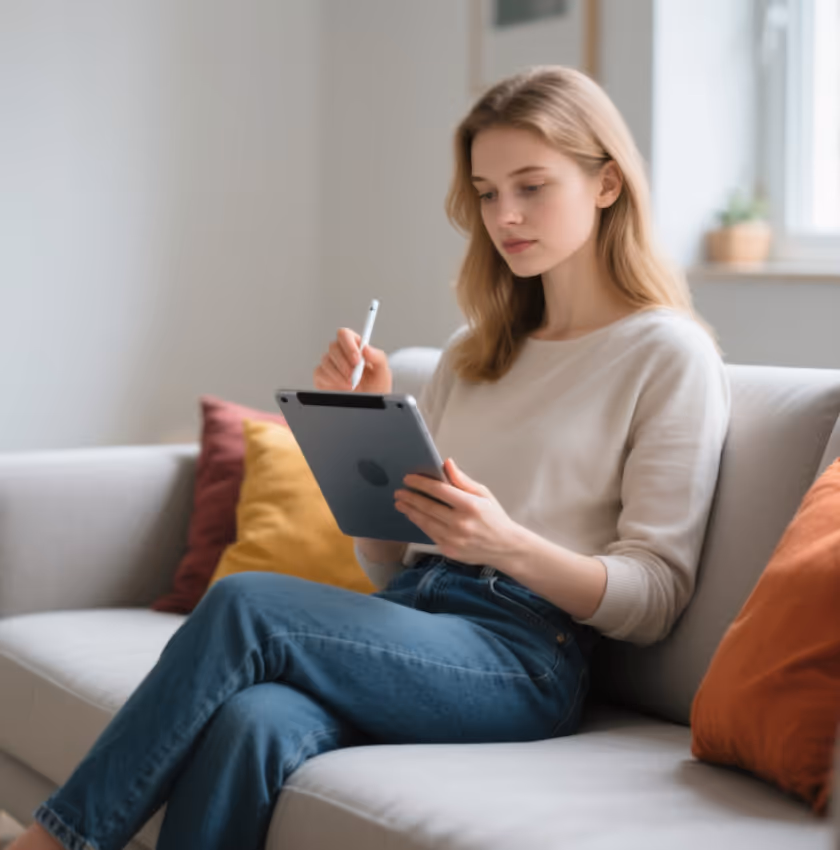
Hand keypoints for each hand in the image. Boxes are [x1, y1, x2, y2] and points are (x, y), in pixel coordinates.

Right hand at [313, 327, 391, 394]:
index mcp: (356, 347)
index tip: (357, 359)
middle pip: (333, 346)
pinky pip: (320, 373)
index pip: (345, 335)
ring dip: (339, 374)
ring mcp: (330, 364)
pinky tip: (342, 386)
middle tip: (354, 376)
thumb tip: (366, 348)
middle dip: (344, 363)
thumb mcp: (383, 373)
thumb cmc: (375, 388)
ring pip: (326, 360)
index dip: (349, 345)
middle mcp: (341, 354)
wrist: (368, 403)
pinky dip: (332, 380)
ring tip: (352, 384)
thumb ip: (378, 357)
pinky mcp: (322, 376)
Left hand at [393, 458, 521, 567]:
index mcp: (471, 506)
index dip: (421, 483)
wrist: (505, 547)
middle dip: (411, 498)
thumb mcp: (483, 494)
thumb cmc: (494, 517)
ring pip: (425, 522)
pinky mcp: (449, 550)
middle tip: (399, 491)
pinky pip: (430, 534)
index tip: (409, 478)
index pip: (440, 491)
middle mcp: (461, 523)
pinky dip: (420, 524)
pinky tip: (413, 516)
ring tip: (401, 503)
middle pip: (428, 507)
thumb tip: (446, 463)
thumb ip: (462, 480)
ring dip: (411, 511)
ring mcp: (454, 539)